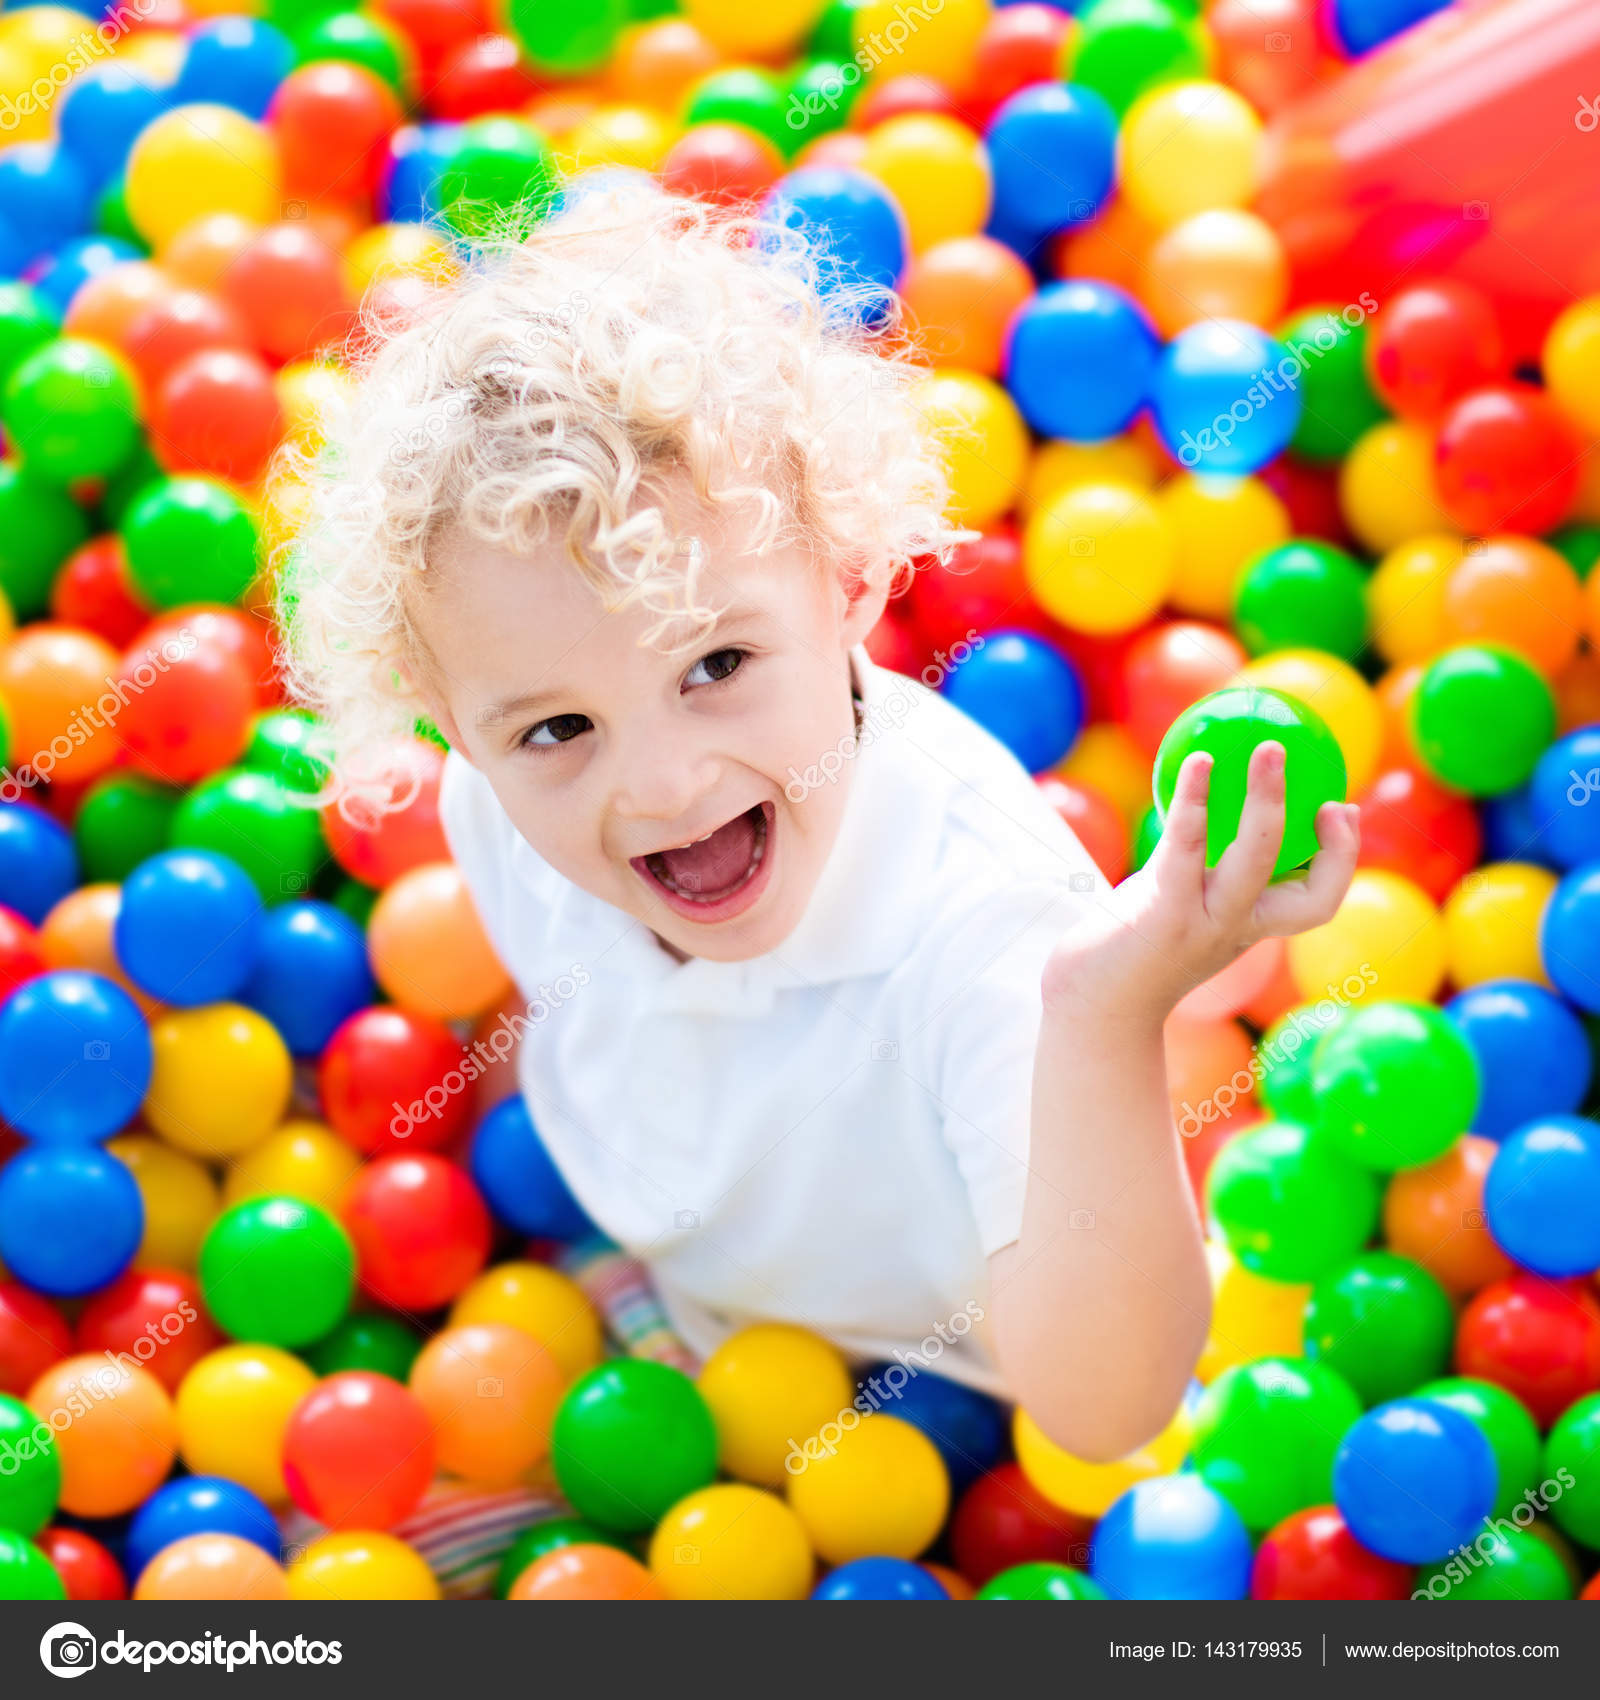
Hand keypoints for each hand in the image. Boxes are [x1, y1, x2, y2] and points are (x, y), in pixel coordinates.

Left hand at [1042, 740, 1360, 1028]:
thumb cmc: (1128, 952)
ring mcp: (1203, 923)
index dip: (1342, 860)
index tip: (1341, 811)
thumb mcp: (1174, 915)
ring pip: (1255, 860)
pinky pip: (1187, 846)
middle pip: (1312, 897)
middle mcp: (1235, 931)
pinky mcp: (1164, 912)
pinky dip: (1195, 801)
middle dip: (1339, 847)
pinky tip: (1198, 763)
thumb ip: (1194, 878)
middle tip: (1339, 796)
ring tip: (1268, 751)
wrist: (1090, 1007)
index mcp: (1247, 930)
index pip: (1317, 905)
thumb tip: (1199, 807)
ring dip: (1268, 801)